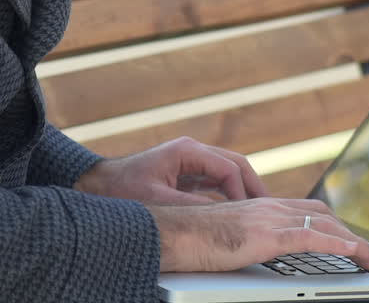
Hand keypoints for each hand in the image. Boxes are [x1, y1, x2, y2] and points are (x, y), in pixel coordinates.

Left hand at [75, 136, 266, 204]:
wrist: (98, 185)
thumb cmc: (123, 190)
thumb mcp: (159, 201)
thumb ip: (192, 207)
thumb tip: (224, 216)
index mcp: (187, 151)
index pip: (228, 168)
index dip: (242, 192)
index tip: (249, 214)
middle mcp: (192, 151)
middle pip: (235, 165)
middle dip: (253, 186)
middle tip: (270, 209)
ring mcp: (190, 161)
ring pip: (228, 172)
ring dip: (244, 190)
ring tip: (260, 212)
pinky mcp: (187, 173)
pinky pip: (216, 181)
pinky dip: (230, 193)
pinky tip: (239, 211)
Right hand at [149, 197, 368, 272]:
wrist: (169, 233)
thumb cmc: (188, 238)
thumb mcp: (224, 236)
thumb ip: (243, 239)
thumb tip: (249, 253)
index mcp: (258, 207)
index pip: (305, 210)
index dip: (331, 223)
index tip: (348, 238)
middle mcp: (268, 207)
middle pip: (321, 214)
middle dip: (349, 232)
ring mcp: (269, 219)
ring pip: (324, 225)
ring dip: (354, 242)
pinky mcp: (267, 236)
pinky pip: (312, 239)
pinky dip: (339, 245)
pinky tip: (355, 254)